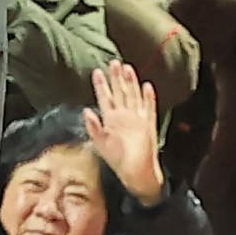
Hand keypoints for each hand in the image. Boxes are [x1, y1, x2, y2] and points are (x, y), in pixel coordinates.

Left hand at [82, 55, 162, 196]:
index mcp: (110, 119)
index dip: (101, 85)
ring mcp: (137, 118)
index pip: (105, 98)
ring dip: (131, 82)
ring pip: (133, 96)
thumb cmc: (117, 159)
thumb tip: (86, 111)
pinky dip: (148, 97)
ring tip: (128, 68)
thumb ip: (93, 127)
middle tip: (113, 62)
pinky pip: (149, 107)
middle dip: (116, 78)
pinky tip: (147, 86)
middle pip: (120, 92)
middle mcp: (123, 116)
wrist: (135, 172)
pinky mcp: (149, 124)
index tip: (97, 71)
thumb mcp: (100, 143)